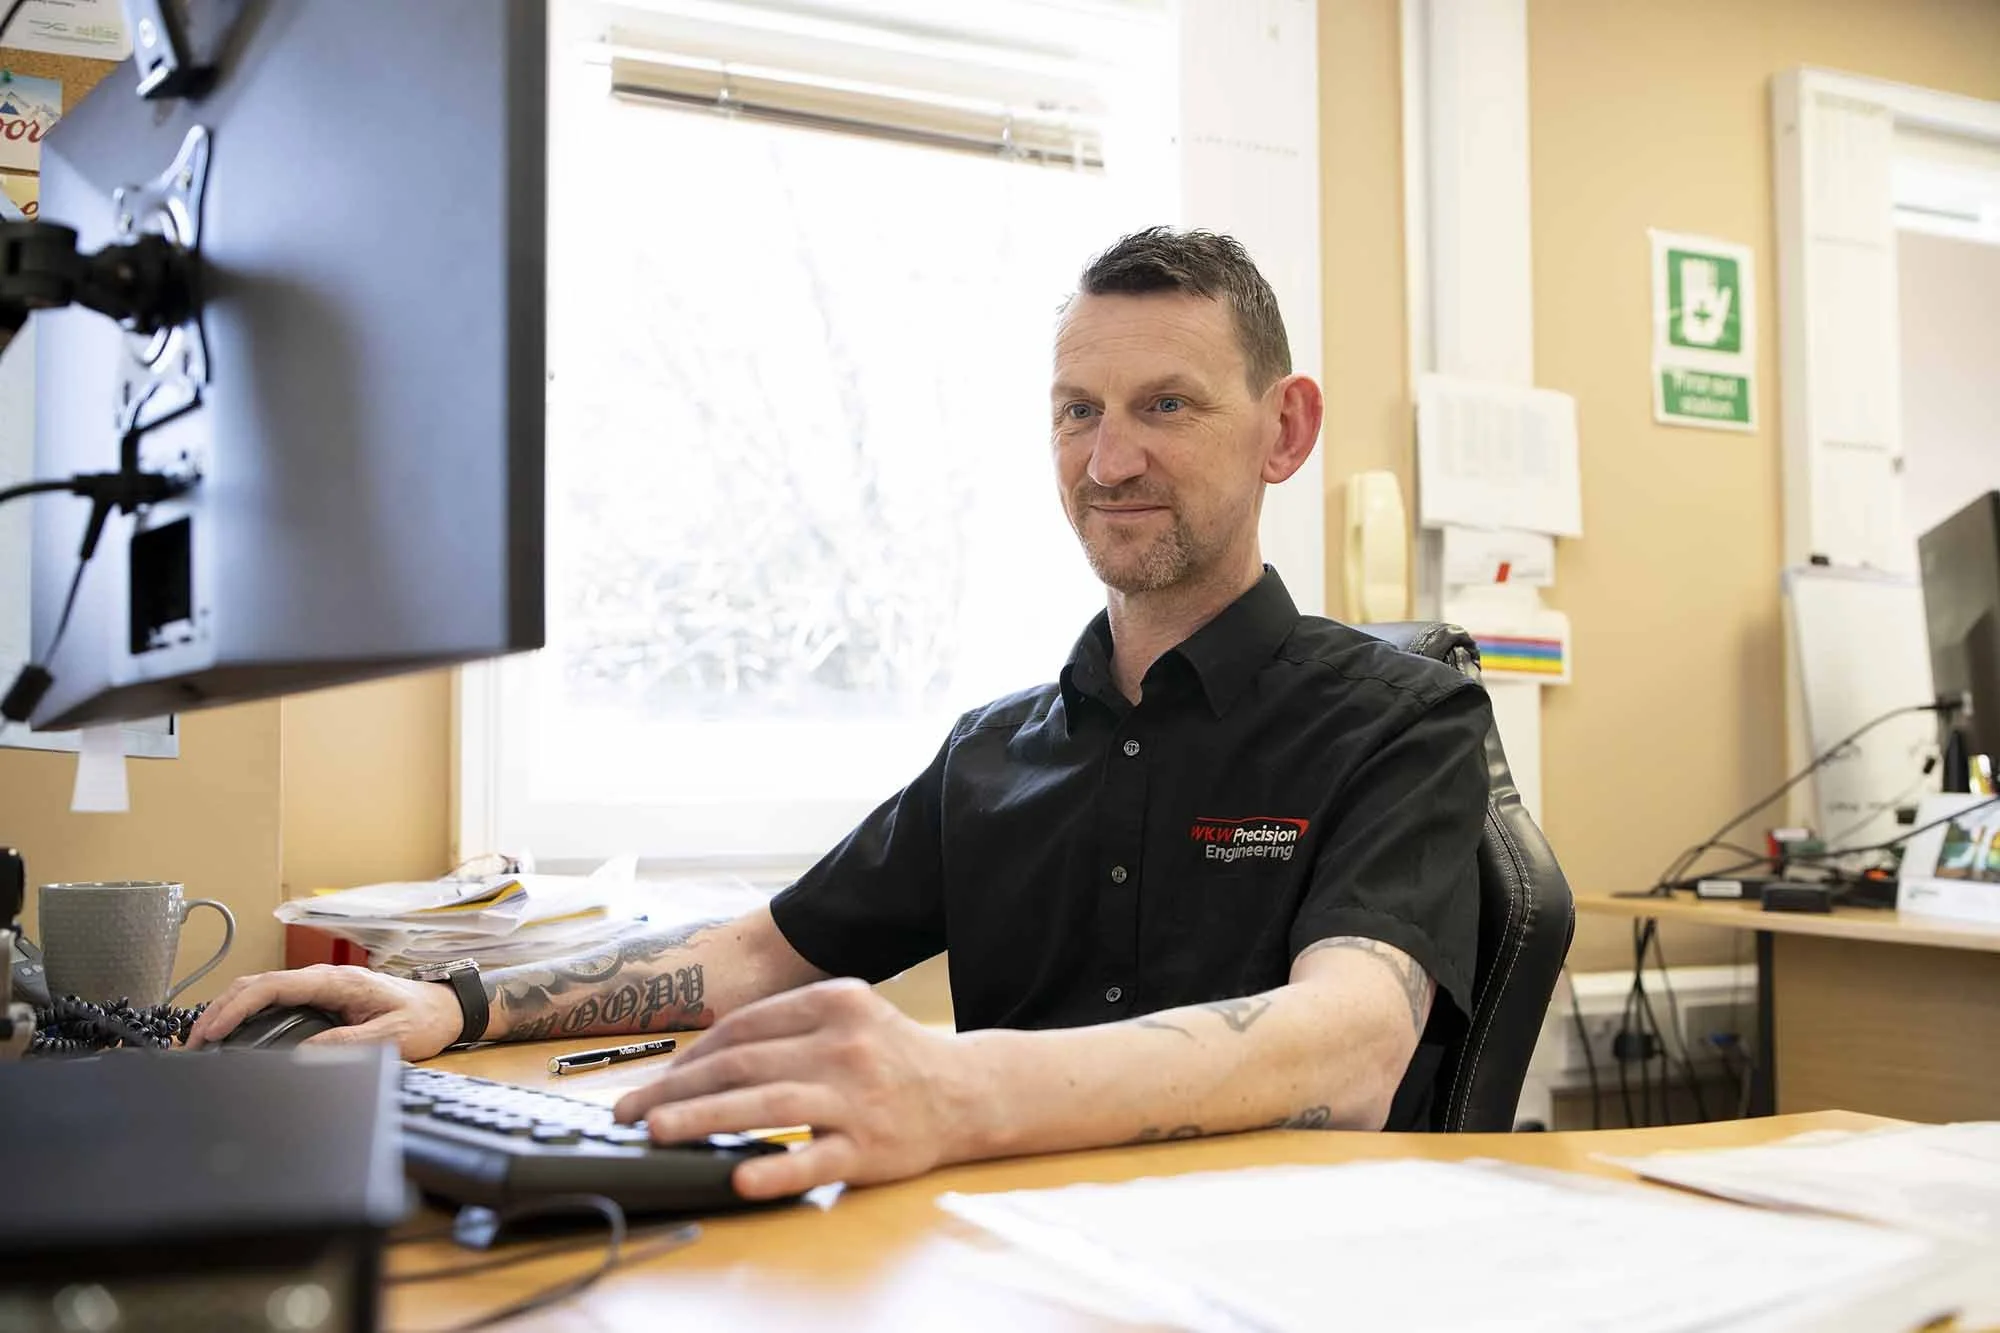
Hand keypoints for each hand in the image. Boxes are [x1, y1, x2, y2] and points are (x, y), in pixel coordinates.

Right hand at [185, 964, 464, 1059]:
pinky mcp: (321, 998)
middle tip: (191, 1043)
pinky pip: (275, 1000)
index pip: (273, 986)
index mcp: (338, 981)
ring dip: (229, 1011)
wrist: (447, 1008)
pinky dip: (246, 1013)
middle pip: (258, 985)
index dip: (235, 1006)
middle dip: (219, 1009)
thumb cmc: (424, 1018)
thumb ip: (348, 1044)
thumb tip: (302, 1056)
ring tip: (201, 1040)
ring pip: (262, 991)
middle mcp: (324, 979)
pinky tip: (231, 1033)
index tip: (210, 1030)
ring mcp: (321, 986)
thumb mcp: (391, 1037)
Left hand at [612, 978, 980, 1200]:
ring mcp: (858, 1097)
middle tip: (630, 1111)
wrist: (968, 1092)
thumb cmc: (890, 1055)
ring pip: (766, 1106)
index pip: (744, 1028)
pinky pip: (815, 1159)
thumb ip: (786, 1028)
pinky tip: (740, 1179)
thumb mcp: (848, 1017)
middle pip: (743, 1064)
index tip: (652, 1081)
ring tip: (657, 1132)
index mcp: (834, 1002)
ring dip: (703, 1119)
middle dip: (676, 1088)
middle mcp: (844, 1045)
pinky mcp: (870, 1147)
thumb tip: (699, 1060)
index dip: (689, 1056)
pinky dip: (776, 1169)